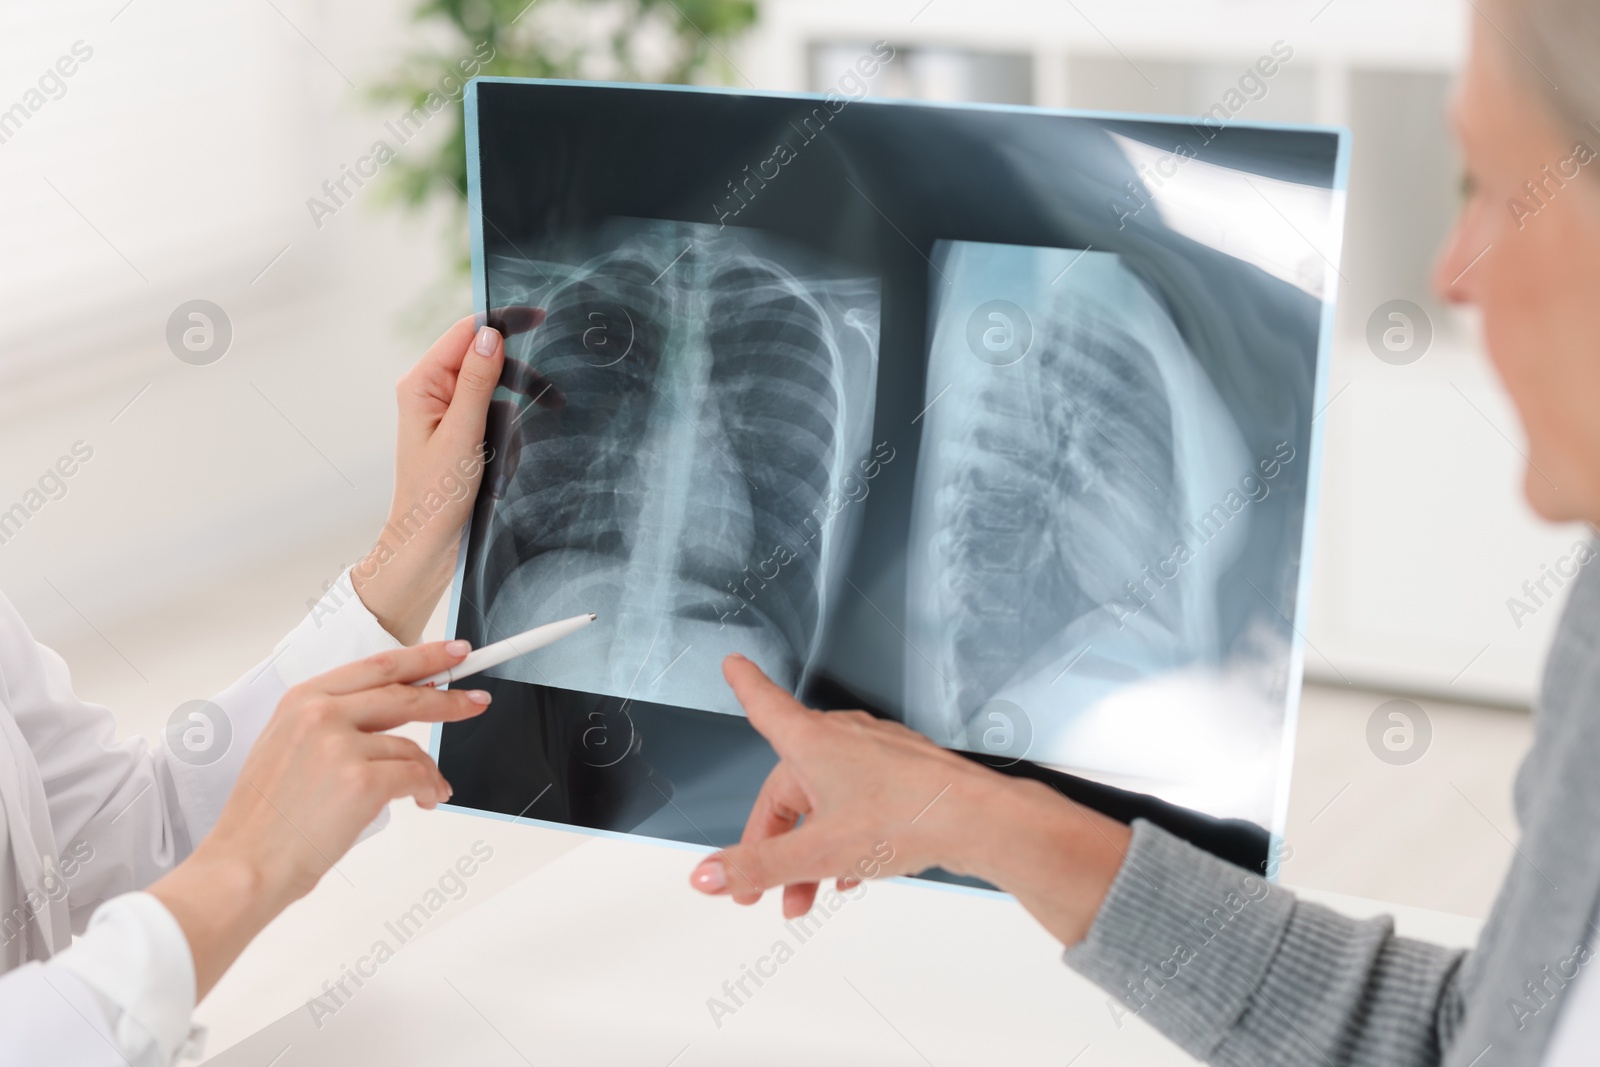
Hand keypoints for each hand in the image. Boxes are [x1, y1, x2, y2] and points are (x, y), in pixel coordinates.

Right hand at [148, 641, 489, 996]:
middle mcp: (321, 714)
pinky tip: (428, 800)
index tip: (452, 653)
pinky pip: (416, 776)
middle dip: (449, 697)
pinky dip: (429, 790)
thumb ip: (332, 721)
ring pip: (411, 747)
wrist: (245, 865)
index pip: (377, 666)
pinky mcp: (361, 781)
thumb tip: (386, 714)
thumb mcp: (285, 746)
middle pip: (405, 693)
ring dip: (429, 770)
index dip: (422, 657)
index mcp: (302, 699)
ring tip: (431, 789)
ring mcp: (342, 746)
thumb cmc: (264, 818)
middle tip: (476, 699)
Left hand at [354, 309, 551, 643]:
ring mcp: (446, 413)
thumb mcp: (463, 436)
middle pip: (486, 360)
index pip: (465, 334)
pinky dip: (507, 435)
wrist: (426, 546)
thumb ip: (477, 382)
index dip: (502, 321)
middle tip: (554, 397)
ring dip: (513, 416)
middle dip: (518, 381)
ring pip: (495, 391)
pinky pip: (494, 417)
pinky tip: (502, 464)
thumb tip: (490, 334)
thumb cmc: (435, 497)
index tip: (539, 316)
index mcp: (422, 384)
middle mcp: (431, 392)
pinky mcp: (460, 433)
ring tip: (511, 452)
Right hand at [688, 655, 1131, 946]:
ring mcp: (878, 755)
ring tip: (808, 895)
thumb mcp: (817, 851)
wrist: (980, 821)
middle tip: (761, 890)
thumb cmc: (908, 815)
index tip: (734, 664)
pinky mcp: (906, 776)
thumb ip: (757, 865)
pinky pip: (859, 805)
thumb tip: (707, 874)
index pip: (765, 706)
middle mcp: (844, 739)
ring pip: (826, 801)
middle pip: (790, 785)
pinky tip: (850, 874)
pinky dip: (844, 838)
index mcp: (813, 743)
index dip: (745, 685)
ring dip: (809, 850)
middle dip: (773, 842)